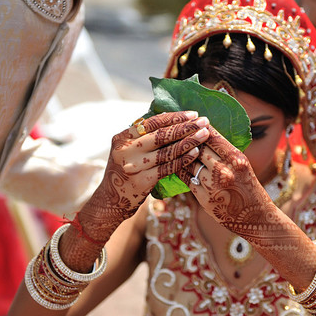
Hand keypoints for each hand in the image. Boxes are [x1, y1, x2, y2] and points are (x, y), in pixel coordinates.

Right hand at [76, 111, 208, 241]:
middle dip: (186, 127)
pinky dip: (182, 160)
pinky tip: (194, 153)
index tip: (192, 114)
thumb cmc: (125, 172)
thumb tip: (173, 120)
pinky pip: (167, 168)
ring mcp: (133, 166)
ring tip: (204, 135)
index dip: (174, 117)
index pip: (152, 123)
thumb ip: (142, 137)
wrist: (111, 201)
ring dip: (188, 142)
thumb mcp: (126, 150)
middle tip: (204, 122)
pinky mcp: (142, 181)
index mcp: (122, 137)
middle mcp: (125, 150)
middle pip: (161, 135)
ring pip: (167, 151)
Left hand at [177, 127, 298, 248]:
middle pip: (198, 148)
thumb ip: (224, 151)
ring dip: (182, 155)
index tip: (193, 121)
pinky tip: (178, 166)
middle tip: (178, 131)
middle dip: (188, 140)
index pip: (213, 137)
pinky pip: (188, 180)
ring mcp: (213, 187)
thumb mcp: (242, 165)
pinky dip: (182, 172)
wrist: (255, 217)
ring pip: (190, 164)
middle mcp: (225, 171)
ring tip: (173, 147)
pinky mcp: (205, 200)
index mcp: (236, 159)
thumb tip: (203, 133)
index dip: (201, 127)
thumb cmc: (248, 186)